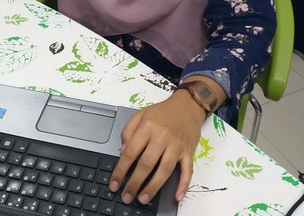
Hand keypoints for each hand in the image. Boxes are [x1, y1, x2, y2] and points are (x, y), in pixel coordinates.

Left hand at [109, 89, 204, 204]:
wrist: (187, 106)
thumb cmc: (162, 112)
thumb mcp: (140, 114)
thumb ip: (128, 131)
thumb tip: (122, 152)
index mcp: (147, 127)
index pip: (131, 152)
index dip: (121, 170)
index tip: (114, 183)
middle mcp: (162, 137)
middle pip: (146, 163)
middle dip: (134, 183)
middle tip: (126, 197)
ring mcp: (176, 145)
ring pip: (165, 170)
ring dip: (153, 187)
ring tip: (143, 198)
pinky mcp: (188, 152)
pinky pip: (188, 170)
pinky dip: (184, 184)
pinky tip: (177, 196)